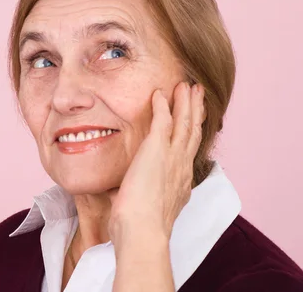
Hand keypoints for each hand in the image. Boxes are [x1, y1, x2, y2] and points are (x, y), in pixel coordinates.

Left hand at [108, 82, 205, 245]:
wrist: (142, 231)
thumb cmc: (137, 228)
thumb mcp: (141, 210)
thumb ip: (134, 198)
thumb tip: (117, 197)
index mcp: (179, 184)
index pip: (189, 153)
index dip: (192, 136)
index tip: (194, 124)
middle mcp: (181, 168)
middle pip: (193, 133)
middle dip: (196, 112)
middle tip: (198, 95)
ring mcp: (172, 157)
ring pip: (184, 123)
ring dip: (186, 103)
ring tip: (188, 86)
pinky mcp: (157, 149)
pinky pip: (163, 120)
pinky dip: (163, 105)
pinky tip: (160, 93)